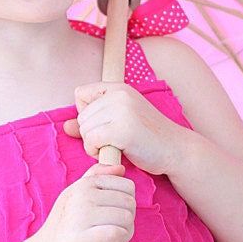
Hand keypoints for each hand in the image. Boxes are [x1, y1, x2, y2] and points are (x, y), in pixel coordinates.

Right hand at [37, 163, 135, 241]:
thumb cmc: (65, 227)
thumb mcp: (75, 196)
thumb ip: (95, 178)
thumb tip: (120, 167)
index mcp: (83, 185)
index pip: (127, 186)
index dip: (126, 204)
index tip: (112, 215)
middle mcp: (82, 197)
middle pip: (129, 203)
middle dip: (127, 219)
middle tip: (111, 230)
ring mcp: (81, 217)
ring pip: (126, 219)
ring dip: (124, 233)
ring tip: (108, 239)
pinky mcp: (83, 239)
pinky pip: (117, 233)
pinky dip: (119, 241)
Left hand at [64, 81, 185, 175]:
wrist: (176, 150)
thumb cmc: (147, 138)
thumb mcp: (119, 123)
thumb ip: (92, 123)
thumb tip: (65, 126)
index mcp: (119, 88)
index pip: (80, 93)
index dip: (85, 113)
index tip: (103, 124)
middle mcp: (120, 95)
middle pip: (81, 115)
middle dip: (90, 133)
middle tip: (110, 142)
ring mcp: (122, 111)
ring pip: (85, 129)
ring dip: (92, 145)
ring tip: (113, 147)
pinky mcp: (123, 130)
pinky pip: (91, 141)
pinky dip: (96, 152)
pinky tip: (112, 153)